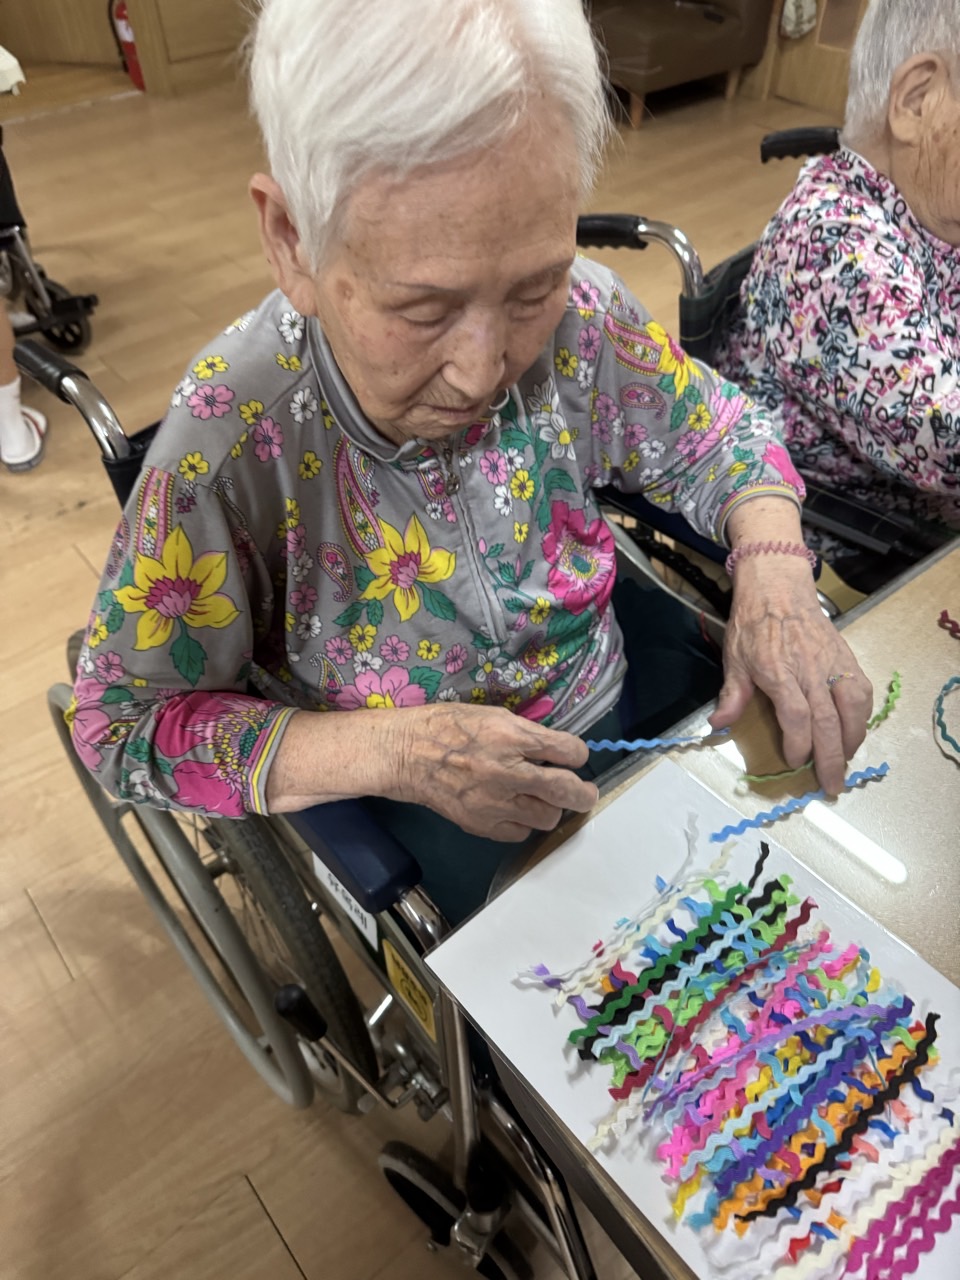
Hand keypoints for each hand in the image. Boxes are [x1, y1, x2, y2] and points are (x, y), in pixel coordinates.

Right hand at [393, 705, 598, 840]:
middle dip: (583, 793)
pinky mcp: (482, 824)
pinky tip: (516, 809)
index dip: (578, 754)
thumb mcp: (492, 715)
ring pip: (547, 818)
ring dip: (552, 808)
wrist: (407, 754)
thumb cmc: (447, 727)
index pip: (567, 751)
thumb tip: (554, 749)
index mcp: (512, 737)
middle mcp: (508, 772)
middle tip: (584, 793)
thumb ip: (526, 733)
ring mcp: (495, 803)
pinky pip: (521, 833)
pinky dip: (525, 823)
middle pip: (566, 791)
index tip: (575, 757)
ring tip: (543, 799)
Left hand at [709, 558, 872, 793]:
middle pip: (828, 720)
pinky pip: (861, 690)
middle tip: (832, 785)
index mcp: (779, 671)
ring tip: (846, 761)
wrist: (778, 587)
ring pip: (853, 707)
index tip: (795, 761)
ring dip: (852, 739)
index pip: (796, 715)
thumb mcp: (734, 658)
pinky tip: (856, 730)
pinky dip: (863, 714)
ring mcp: (832, 663)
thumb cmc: (753, 623)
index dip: (799, 743)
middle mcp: (810, 669)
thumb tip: (718, 725)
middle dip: (831, 757)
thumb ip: (732, 695)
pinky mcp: (846, 657)